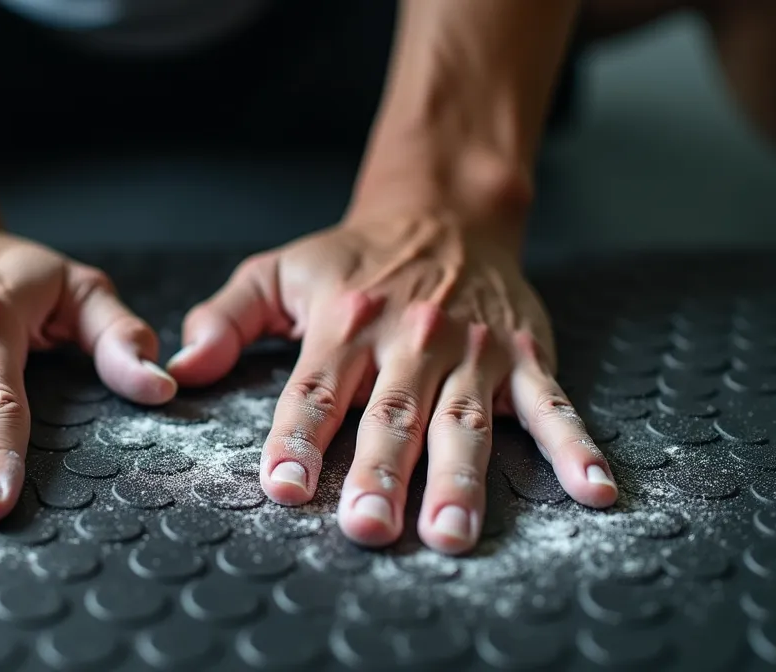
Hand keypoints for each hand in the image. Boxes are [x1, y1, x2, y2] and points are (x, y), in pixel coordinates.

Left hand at [167, 210, 617, 554]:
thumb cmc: (351, 259)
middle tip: (367, 528)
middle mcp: (409, 338)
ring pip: (464, 421)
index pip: (314, 392)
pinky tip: (592, 493)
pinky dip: (575, 449)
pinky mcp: (523, 356)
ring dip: (460, 479)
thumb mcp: (276, 272)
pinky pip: (553, 407)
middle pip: (390, 416)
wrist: (442, 211)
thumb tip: (182, 368)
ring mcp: (472, 350)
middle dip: (378, 475)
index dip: (296, 440)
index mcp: (344, 322)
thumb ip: (226, 319)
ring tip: (451, 534)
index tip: (283, 488)